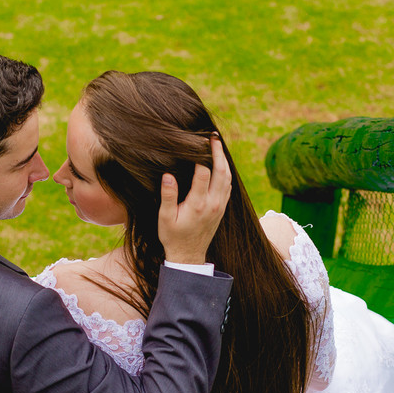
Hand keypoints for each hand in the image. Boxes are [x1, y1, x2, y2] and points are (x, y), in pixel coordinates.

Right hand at [158, 136, 231, 264]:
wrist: (188, 255)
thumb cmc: (173, 236)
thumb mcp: (165, 218)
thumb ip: (168, 196)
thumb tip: (168, 175)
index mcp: (198, 204)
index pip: (203, 173)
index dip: (200, 157)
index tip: (195, 143)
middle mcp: (213, 204)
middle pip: (221, 171)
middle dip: (217, 152)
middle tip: (212, 137)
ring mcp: (220, 206)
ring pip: (228, 178)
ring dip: (224, 160)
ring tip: (217, 145)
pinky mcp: (222, 208)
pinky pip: (228, 186)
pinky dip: (226, 171)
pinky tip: (220, 164)